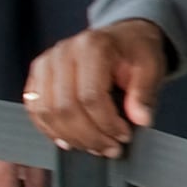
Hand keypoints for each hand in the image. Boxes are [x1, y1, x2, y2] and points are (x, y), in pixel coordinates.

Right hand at [23, 19, 168, 156]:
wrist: (122, 38)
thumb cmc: (134, 52)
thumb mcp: (151, 67)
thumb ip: (144, 93)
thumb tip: (140, 119)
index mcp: (92, 46)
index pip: (90, 96)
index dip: (107, 123)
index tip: (124, 136)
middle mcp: (63, 52)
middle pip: (65, 107)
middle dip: (89, 136)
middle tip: (110, 148)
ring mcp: (45, 63)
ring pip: (47, 112)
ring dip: (71, 137)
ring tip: (94, 146)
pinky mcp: (37, 75)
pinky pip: (35, 109)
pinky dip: (51, 130)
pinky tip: (71, 139)